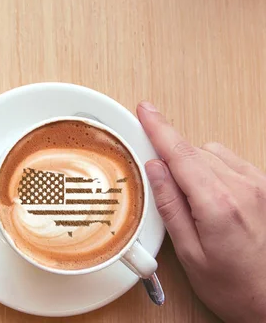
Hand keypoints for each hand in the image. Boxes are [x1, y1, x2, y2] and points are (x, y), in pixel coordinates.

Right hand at [137, 102, 265, 322]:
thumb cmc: (236, 288)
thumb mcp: (190, 254)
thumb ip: (170, 206)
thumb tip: (155, 171)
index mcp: (218, 204)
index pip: (180, 153)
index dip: (158, 128)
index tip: (145, 111)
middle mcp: (243, 188)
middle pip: (195, 152)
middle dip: (173, 161)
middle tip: (163, 186)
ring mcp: (259, 186)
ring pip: (214, 154)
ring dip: (196, 166)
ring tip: (192, 201)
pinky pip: (232, 163)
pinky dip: (215, 171)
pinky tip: (212, 198)